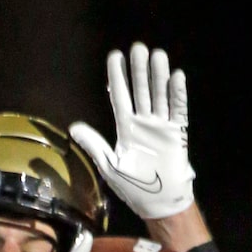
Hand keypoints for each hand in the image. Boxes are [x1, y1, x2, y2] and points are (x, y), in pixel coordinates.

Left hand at [70, 44, 194, 220]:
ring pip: (159, 95)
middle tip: (137, 48)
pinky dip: (177, 94)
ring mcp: (161, 126)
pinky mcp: (178, 133)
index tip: (115, 56)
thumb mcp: (109, 165)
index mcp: (126, 129)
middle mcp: (143, 123)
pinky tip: (176, 76)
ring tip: (156, 55)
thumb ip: (93, 144)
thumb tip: (73, 127)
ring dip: (158, 76)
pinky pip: (178, 109)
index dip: (117, 77)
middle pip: (141, 90)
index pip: (120, 97)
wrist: (159, 203)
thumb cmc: (134, 187)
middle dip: (138, 70)